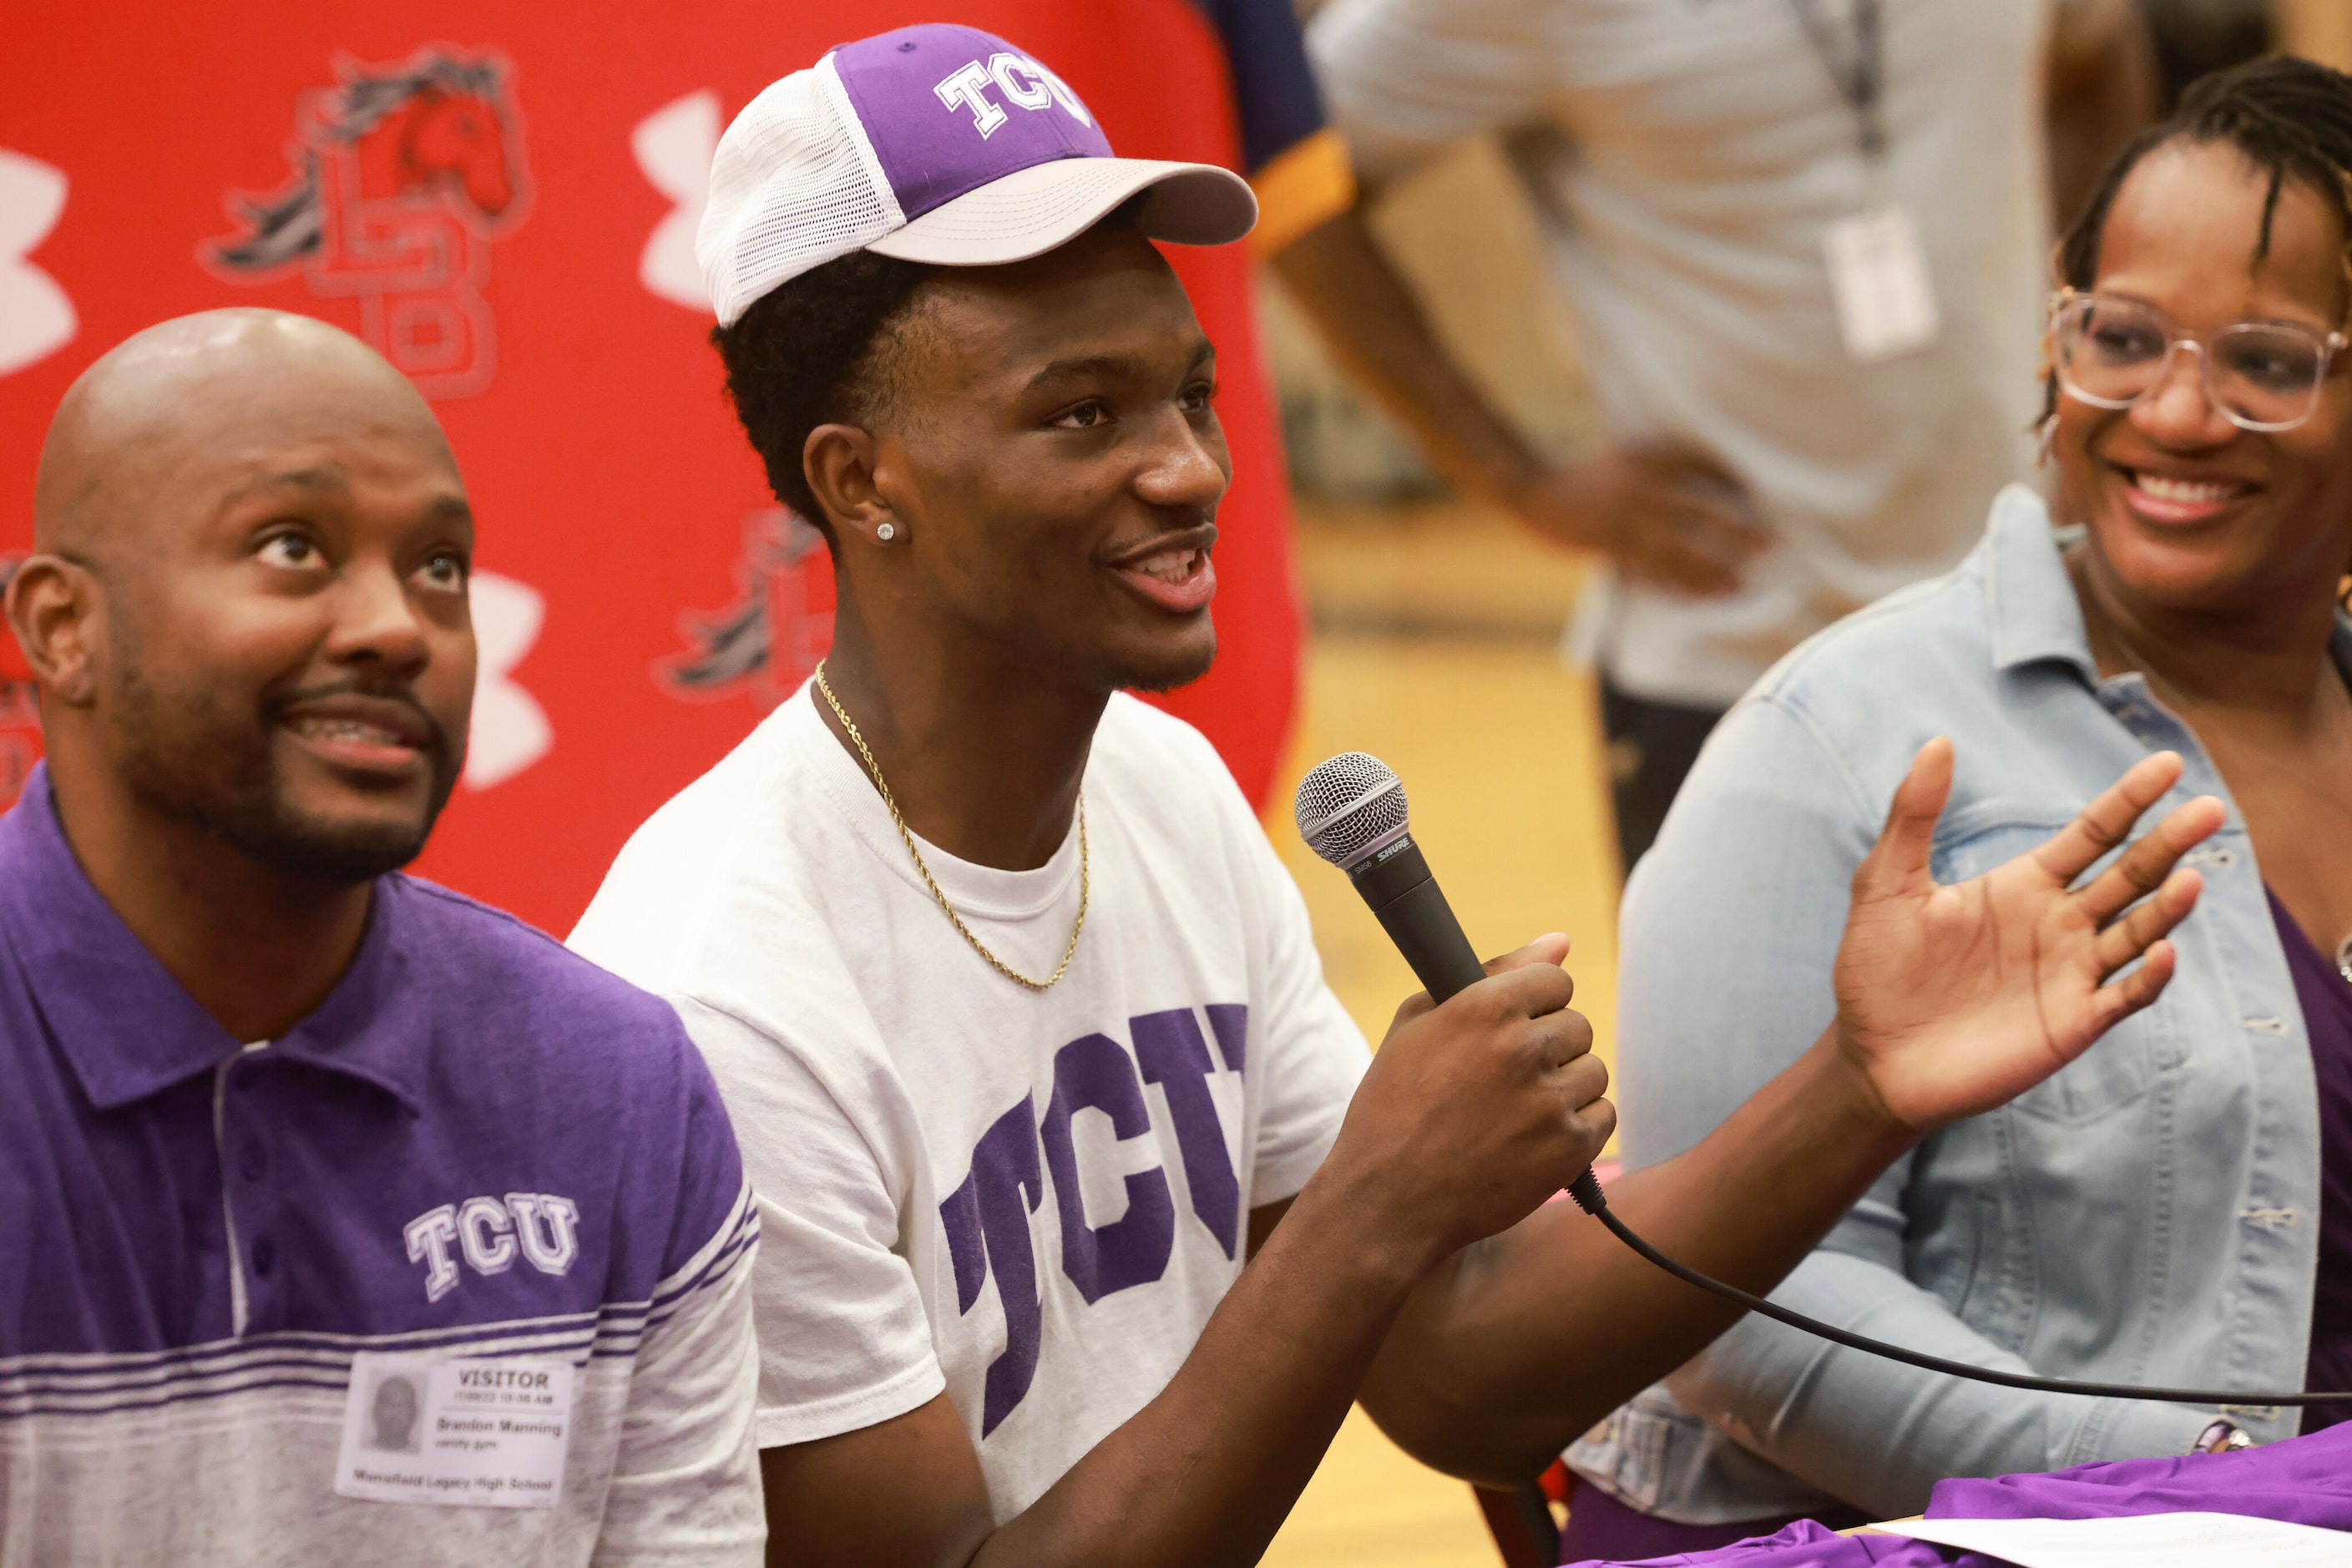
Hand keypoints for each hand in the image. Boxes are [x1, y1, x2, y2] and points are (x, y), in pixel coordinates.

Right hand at [1327, 936, 1613, 1270]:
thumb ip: (1493, 971)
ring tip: (1514, 1114)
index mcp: (1484, 1006)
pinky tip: (1531, 1140)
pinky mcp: (1570, 1149)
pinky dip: (1575, 1128)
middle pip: (1578, 1025)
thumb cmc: (1394, 1107)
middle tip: (1505, 1080)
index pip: (1554, 979)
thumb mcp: (1419, 1023)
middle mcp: (1523, 1047)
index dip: (1534, 1004)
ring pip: (1593, 1071)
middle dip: (1548, 1048)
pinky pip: (1602, 1116)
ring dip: (1563, 1088)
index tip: (1514, 1027)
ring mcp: (1550, 1101)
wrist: (1389, 1200)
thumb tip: (1561, 940)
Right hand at [1510, 442, 1770, 594]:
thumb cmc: (1589, 474)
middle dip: (1736, 531)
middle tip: (1769, 545)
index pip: (1702, 467)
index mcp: (1649, 461)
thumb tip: (1712, 477)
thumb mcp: (1629, 457)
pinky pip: (1654, 570)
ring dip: (1712, 568)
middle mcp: (1643, 491)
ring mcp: (1628, 522)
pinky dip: (1681, 584)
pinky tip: (1702, 595)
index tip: (1761, 495)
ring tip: (1741, 583)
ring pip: (1679, 549)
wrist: (1539, 492)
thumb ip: (1665, 465)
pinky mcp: (1614, 547)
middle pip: (1700, 513)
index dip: (1733, 480)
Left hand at [1832, 739, 2224, 1130]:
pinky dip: (2148, 977)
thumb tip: (1937, 740)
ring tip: (2191, 878)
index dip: (2130, 798)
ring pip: (2139, 932)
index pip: (2094, 832)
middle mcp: (2059, 924)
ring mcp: (2071, 974)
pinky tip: (2160, 952)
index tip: (2167, 763)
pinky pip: (2124, 996)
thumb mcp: (1888, 882)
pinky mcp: (2071, 1024)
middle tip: (2210, 807)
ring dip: (2168, 907)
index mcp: (2024, 884)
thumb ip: (1913, 815)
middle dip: (2169, 842)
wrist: (1873, 1057)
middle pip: (2132, 874)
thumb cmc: (1876, 969)